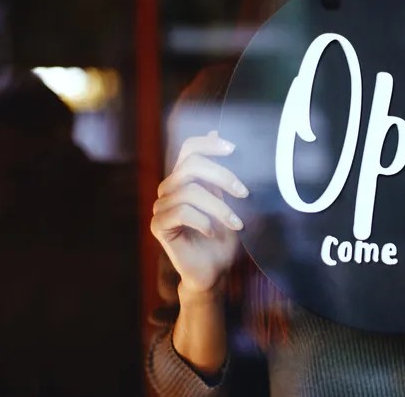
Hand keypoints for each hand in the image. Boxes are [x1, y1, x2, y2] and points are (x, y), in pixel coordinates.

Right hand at [150, 131, 248, 293]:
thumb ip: (223, 174)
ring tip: (236, 223)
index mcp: (186, 178)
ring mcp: (161, 206)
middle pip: (191, 165)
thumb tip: (217, 135)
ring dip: (220, 207)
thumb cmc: (224, 236)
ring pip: (191, 191)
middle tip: (245, 193)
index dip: (209, 144)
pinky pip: (182, 212)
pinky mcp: (159, 226)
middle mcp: (170, 188)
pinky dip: (204, 221)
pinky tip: (213, 232)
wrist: (215, 270)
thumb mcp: (230, 201)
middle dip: (223, 176)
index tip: (234, 150)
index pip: (189, 148)